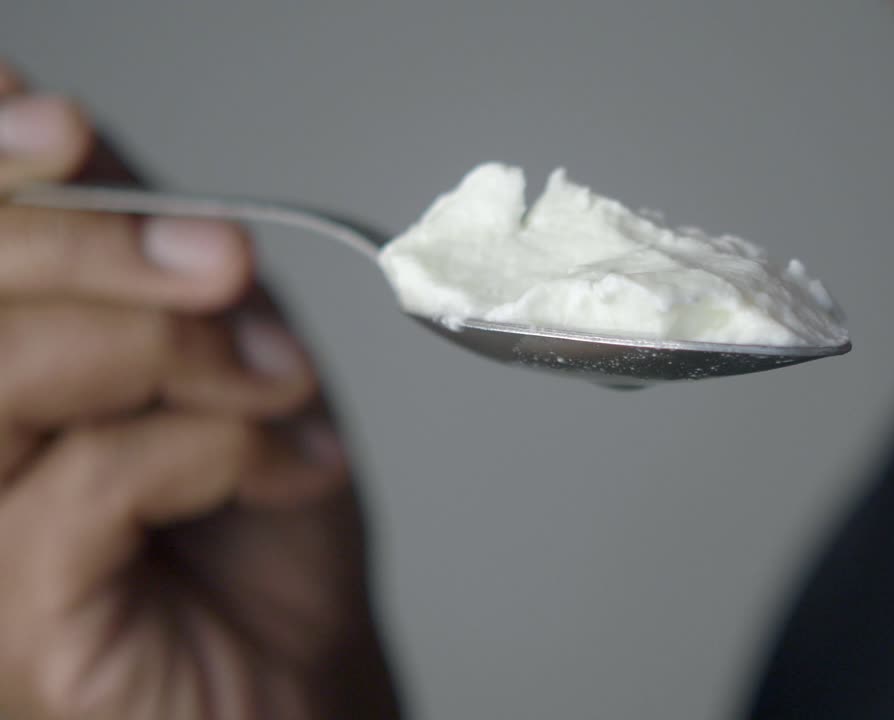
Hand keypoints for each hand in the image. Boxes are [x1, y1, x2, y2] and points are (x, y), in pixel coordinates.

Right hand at [0, 63, 399, 718]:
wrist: (308, 663)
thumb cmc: (257, 520)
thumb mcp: (217, 351)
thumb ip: (146, 258)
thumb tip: (79, 144)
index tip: (65, 127)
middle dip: (94, 245)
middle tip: (223, 257)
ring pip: (0, 373)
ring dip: (173, 349)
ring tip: (282, 379)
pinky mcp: (12, 615)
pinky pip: (93, 480)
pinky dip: (221, 446)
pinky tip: (290, 465)